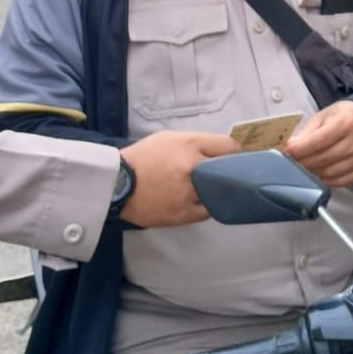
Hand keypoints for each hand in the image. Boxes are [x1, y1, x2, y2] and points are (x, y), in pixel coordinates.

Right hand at [120, 131, 241, 227]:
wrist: (116, 183)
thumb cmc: (144, 157)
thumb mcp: (170, 138)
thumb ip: (197, 143)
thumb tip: (221, 151)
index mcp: (190, 145)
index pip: (228, 146)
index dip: (235, 151)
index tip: (235, 156)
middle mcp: (193, 168)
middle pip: (229, 171)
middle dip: (232, 172)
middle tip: (231, 173)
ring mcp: (190, 194)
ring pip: (220, 194)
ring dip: (220, 191)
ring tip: (216, 189)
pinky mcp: (183, 214)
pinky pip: (207, 211)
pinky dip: (208, 206)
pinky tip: (204, 201)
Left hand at [283, 101, 352, 186]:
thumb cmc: (342, 117)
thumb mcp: (323, 117)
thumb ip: (306, 133)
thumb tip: (289, 148)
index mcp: (347, 122)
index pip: (318, 141)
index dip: (299, 149)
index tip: (286, 152)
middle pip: (323, 159)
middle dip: (302, 162)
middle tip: (291, 161)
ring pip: (329, 173)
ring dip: (312, 172)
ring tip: (303, 166)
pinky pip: (339, 182)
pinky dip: (325, 180)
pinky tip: (318, 173)